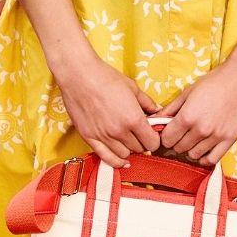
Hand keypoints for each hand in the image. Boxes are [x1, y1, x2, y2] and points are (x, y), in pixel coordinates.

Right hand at [55, 53, 161, 167]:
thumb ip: (147, 103)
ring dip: (129, 149)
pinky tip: (122, 160)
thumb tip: (158, 112)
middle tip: (140, 133)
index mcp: (133, 118)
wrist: (79, 75)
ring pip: (124, 155)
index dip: (155, 139)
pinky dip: (116, 161)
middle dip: (142, 142)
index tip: (152, 133)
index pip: (152, 142)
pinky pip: (106, 157)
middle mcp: (119, 131)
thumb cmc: (106, 78)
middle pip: (139, 149)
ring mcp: (103, 136)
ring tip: (128, 139)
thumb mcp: (132, 88)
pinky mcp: (89, 138)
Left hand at [157, 61, 236, 166]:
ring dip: (190, 149)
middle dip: (176, 142)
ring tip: (193, 138)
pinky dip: (205, 158)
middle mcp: (200, 129)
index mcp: (187, 116)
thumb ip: (171, 108)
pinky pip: (212, 160)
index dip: (165, 136)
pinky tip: (204, 148)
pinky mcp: (229, 140)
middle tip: (180, 133)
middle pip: (179, 148)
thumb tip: (155, 119)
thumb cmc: (215, 81)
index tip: (169, 131)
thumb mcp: (188, 91)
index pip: (167, 139)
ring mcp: (216, 137)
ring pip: (194, 155)